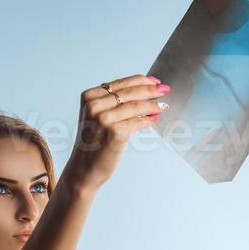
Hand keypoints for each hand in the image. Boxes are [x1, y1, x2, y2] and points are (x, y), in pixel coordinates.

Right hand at [65, 73, 167, 192]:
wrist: (83, 169)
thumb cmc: (92, 144)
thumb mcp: (96, 117)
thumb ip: (112, 103)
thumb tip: (142, 91)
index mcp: (89, 97)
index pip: (120, 83)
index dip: (140, 80)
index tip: (154, 81)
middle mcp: (94, 105)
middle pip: (130, 92)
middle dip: (150, 90)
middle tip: (164, 89)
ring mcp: (104, 118)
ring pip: (135, 106)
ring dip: (152, 105)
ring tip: (163, 105)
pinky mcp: (115, 132)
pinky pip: (136, 122)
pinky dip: (147, 120)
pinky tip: (153, 119)